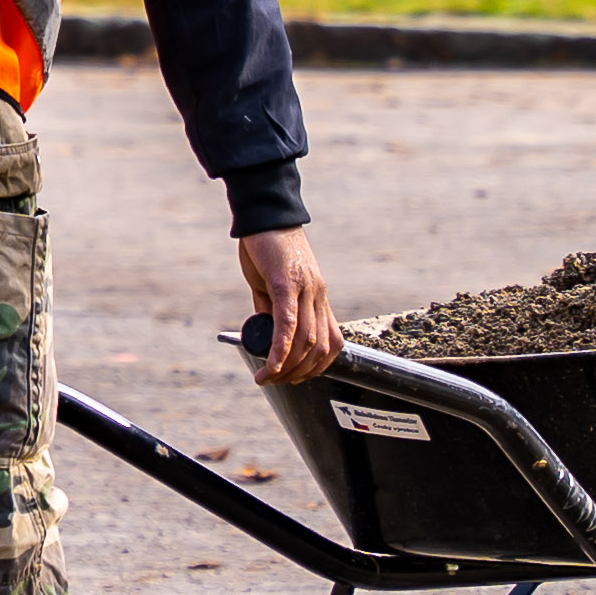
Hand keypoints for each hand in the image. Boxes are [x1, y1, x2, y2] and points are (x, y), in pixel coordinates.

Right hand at [237, 227, 339, 385]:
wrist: (264, 213)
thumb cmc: (267, 246)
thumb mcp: (272, 284)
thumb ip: (272, 309)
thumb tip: (269, 335)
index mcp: (317, 296)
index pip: (331, 341)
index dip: (317, 367)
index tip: (295, 378)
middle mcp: (317, 294)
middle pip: (319, 347)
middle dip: (299, 373)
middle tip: (276, 381)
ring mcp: (304, 288)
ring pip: (306, 339)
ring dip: (287, 366)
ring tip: (267, 376)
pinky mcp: (286, 281)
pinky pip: (288, 322)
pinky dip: (280, 348)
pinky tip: (270, 363)